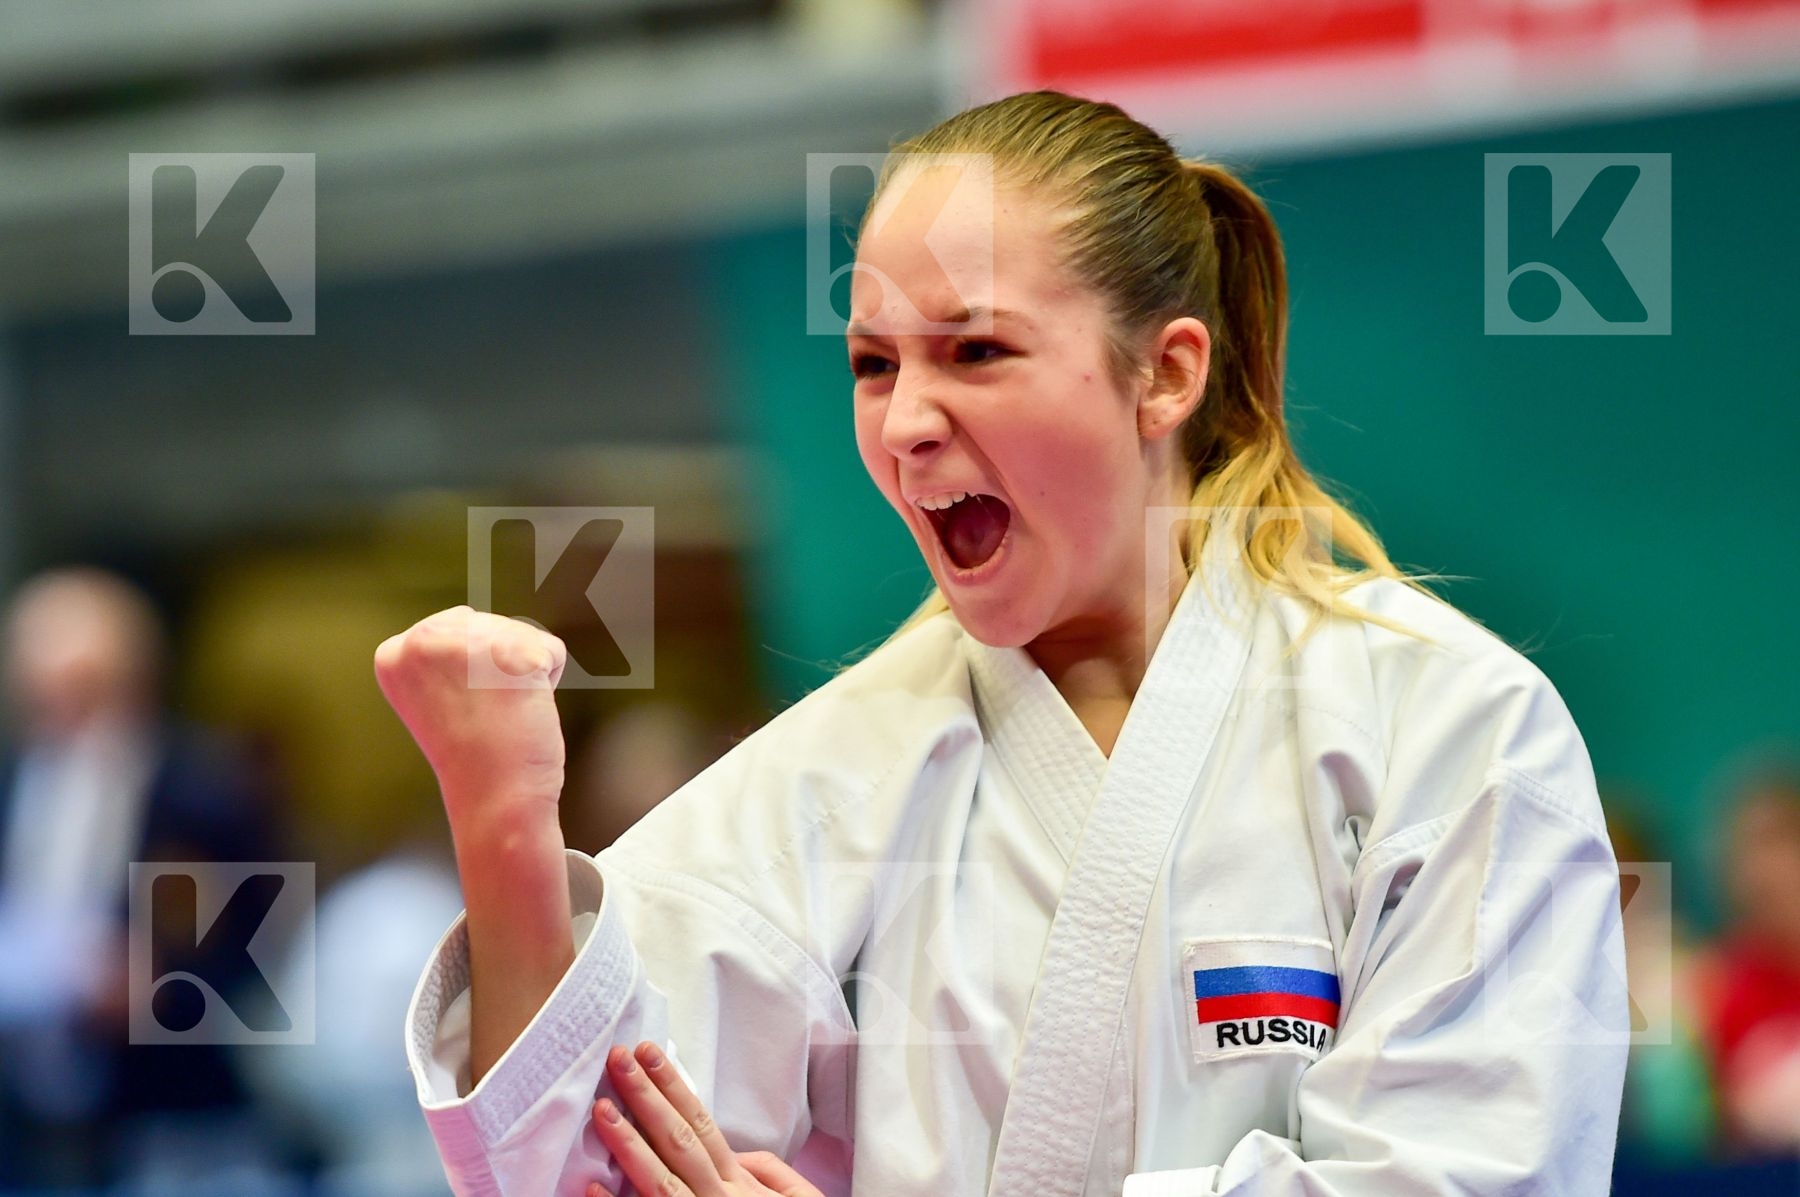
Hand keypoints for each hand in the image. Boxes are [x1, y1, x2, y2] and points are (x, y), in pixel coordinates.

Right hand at [373, 606, 568, 822]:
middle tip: (483, 715)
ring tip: (501, 714)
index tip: (458, 708)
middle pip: (491, 624)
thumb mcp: (434, 692)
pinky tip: (524, 710)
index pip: (458, 625)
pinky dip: (549, 680)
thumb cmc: (472, 752)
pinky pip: (551, 651)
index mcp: (394, 653)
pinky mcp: (515, 655)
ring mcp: (468, 645)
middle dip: (498, 667)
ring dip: (524, 673)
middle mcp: (423, 640)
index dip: (470, 671)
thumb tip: (465, 616)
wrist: (494, 801)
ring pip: (522, 634)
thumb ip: (442, 653)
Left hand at [587, 1041, 823, 1196]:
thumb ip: (768, 1171)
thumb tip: (736, 1150)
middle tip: (617, 1059)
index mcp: (740, 1183)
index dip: (674, 1086)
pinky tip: (593, 1188)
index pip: (701, 1123)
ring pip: (661, 1181)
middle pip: (678, 1140)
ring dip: (629, 1144)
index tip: (649, 1053)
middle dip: (647, 1098)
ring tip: (601, 1110)